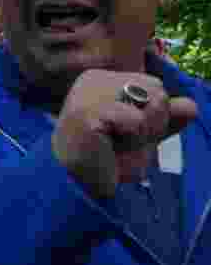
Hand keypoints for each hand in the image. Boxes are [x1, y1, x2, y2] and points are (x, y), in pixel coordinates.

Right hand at [52, 69, 197, 198]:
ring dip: (144, 132)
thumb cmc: (106, 160)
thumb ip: (165, 119)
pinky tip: (110, 147)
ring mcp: (88, 93)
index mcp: (102, 80)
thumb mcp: (143, 135)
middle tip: (122, 140)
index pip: (153, 84)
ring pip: (152, 100)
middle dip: (153, 122)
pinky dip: (133, 139)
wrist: (75, 185)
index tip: (123, 132)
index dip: (153, 115)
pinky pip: (137, 120)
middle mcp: (93, 79)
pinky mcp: (87, 112)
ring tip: (116, 144)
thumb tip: (190, 106)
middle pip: (156, 88)